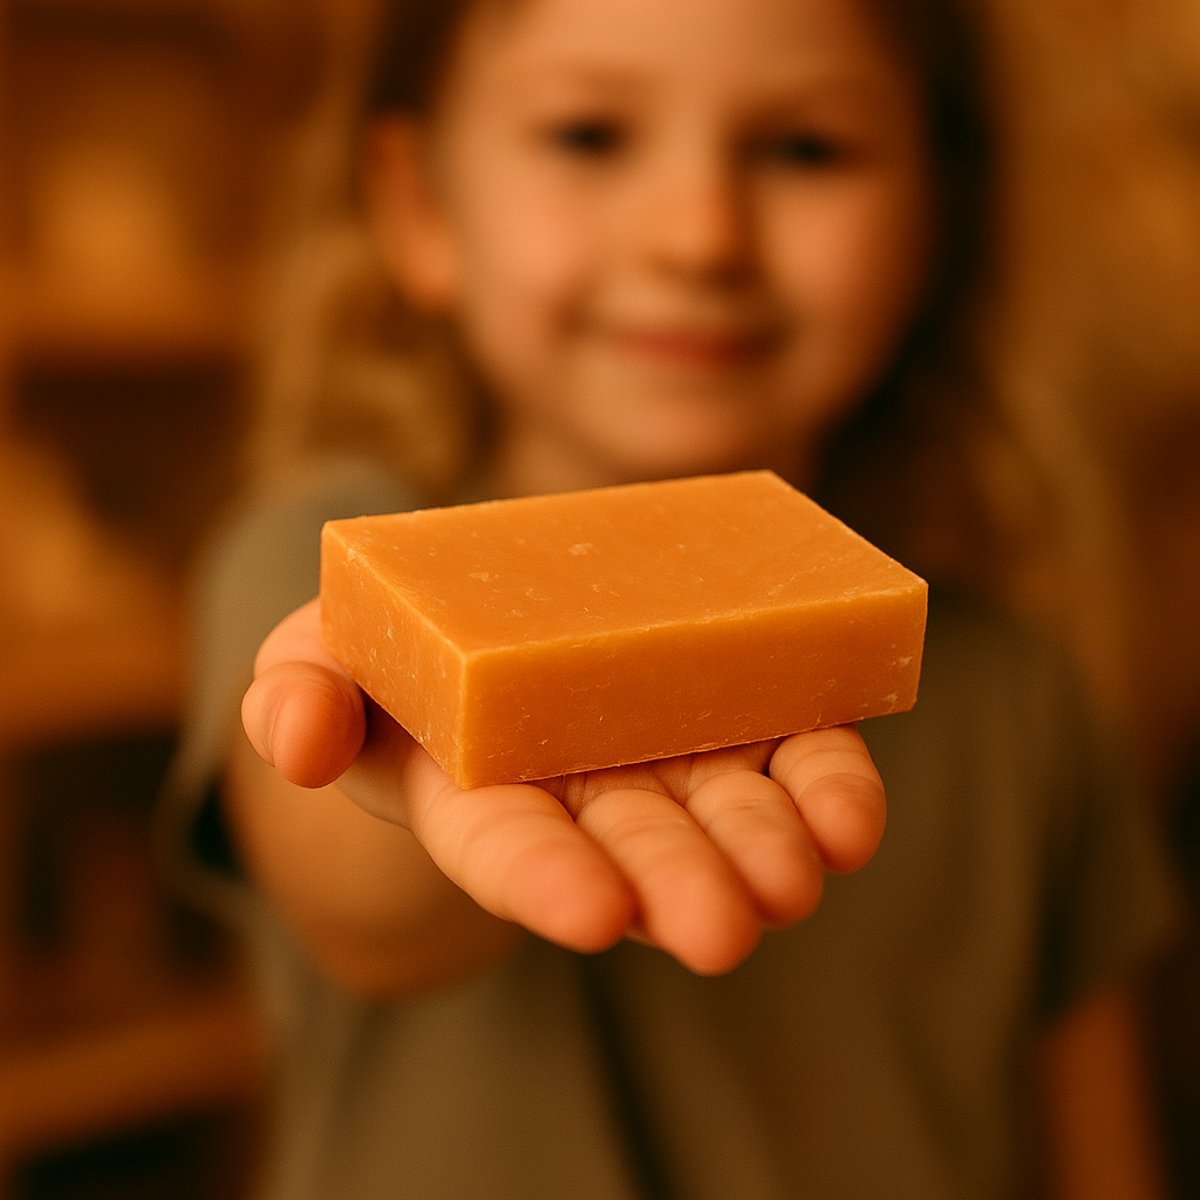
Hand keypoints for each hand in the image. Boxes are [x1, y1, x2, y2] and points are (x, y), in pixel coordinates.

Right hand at [243, 599, 885, 974]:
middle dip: (676, 885)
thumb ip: (300, 697)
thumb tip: (295, 738)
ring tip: (796, 878)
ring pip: (726, 814)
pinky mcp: (741, 714)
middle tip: (717, 926)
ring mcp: (671, 756)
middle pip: (636, 847)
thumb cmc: (398, 654)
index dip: (544, 881)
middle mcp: (585, 793)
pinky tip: (848, 819)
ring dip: (766, 849)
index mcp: (482, 792)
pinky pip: (793, 756)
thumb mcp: (321, 657)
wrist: (498, 620)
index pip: (509, 850)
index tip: (590, 911)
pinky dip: (825, 788)